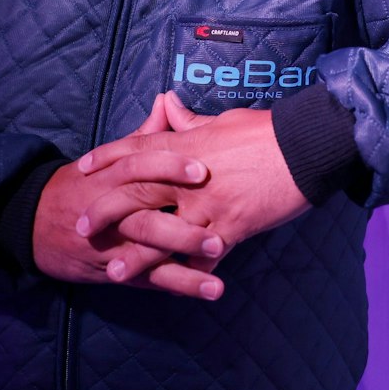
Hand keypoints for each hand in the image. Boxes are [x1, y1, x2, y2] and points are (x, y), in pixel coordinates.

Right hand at [31, 96, 229, 299]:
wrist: (30, 224)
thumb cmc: (77, 187)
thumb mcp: (105, 160)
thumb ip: (142, 136)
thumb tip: (167, 101)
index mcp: (110, 177)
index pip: (138, 167)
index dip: (168, 167)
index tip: (201, 168)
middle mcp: (111, 210)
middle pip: (144, 214)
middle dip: (181, 222)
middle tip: (217, 225)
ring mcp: (113, 242)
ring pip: (148, 248)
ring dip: (184, 253)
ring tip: (219, 253)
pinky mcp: (117, 269)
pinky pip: (149, 278)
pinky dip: (180, 284)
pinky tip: (211, 288)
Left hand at [77, 91, 309, 287]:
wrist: (306, 147)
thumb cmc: (267, 130)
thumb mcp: (223, 120)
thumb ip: (190, 121)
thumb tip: (167, 104)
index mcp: (187, 145)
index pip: (136, 149)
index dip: (106, 158)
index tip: (82, 168)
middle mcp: (190, 178)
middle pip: (137, 193)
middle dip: (106, 211)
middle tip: (82, 227)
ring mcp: (210, 205)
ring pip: (164, 234)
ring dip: (137, 255)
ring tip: (113, 272)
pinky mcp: (233, 227)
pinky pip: (204, 256)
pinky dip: (189, 273)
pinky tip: (173, 285)